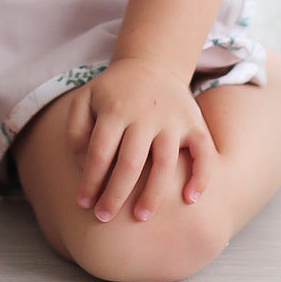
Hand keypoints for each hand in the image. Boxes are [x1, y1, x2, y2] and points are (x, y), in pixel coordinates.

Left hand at [65, 57, 215, 223]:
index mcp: (115, 109)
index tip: (83, 203)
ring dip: (153, 194)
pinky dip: (201, 177)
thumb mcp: (85, 100)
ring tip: (140, 217)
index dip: (90, 181)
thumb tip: (84, 165)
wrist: (152, 63)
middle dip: (115, 195)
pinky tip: (190, 199)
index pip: (100, 152)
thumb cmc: (114, 91)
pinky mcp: (194, 123)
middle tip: (104, 218)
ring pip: (165, 163)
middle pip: (130, 163)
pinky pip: (203, 153)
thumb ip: (76, 131)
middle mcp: (145, 114)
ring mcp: (172, 119)